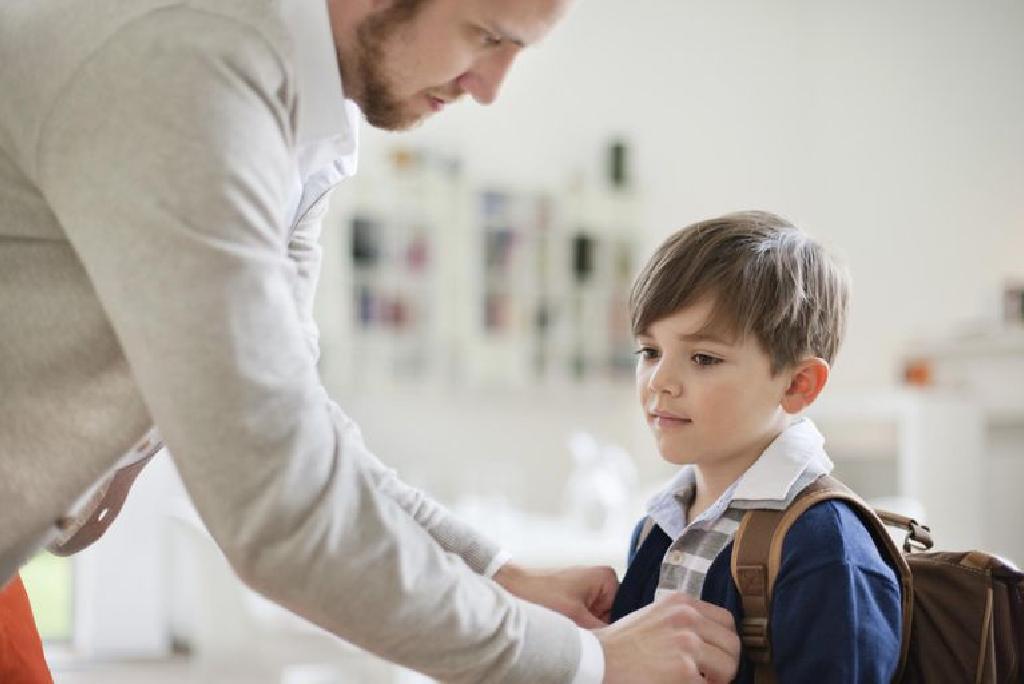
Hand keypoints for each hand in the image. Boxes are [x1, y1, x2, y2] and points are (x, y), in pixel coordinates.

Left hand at [493, 563, 617, 627]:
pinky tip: (567, 628)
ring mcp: (588, 591)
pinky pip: (585, 619)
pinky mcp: (575, 599)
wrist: (512, 587)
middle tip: (581, 631)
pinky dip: (578, 626)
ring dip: (587, 629)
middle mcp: (600, 582)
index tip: (598, 635)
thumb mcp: (576, 618)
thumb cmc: (541, 594)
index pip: (623, 612)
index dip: (613, 628)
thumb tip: (617, 646)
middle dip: (598, 628)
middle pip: (611, 617)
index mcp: (607, 578)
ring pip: (597, 621)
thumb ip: (602, 632)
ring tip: (571, 628)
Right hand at [595, 592, 740, 683]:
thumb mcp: (653, 617)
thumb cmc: (619, 645)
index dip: (722, 643)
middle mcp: (688, 618)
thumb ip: (681, 621)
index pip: (726, 621)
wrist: (596, 661)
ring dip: (715, 681)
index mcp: (681, 602)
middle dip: (724, 665)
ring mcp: (688, 644)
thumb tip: (707, 640)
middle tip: (707, 676)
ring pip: (728, 669)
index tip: (714, 656)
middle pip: (732, 645)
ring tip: (693, 682)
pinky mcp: (686, 672)